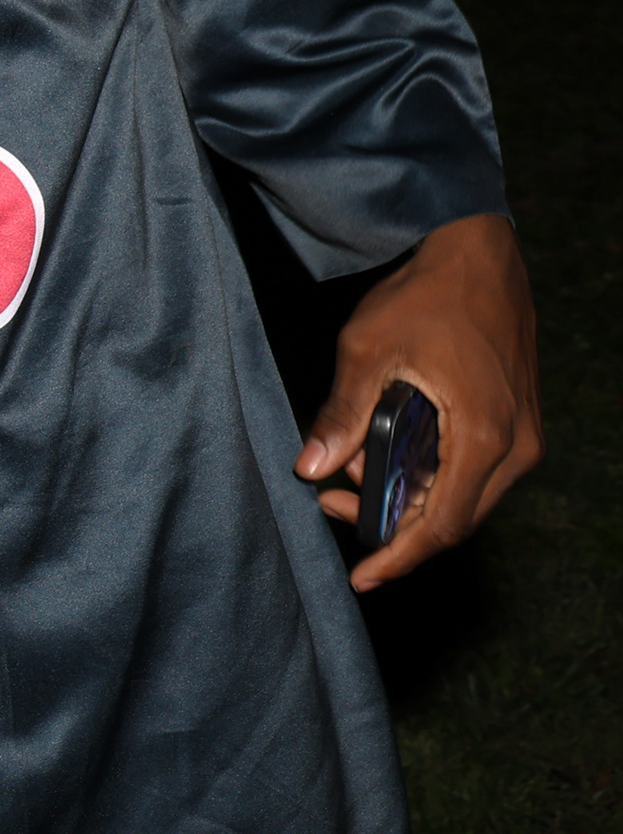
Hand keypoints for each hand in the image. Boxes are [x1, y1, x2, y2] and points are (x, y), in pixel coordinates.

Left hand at [296, 212, 537, 589]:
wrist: (479, 254)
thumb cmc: (426, 295)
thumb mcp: (369, 349)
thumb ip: (342, 413)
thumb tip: (311, 469)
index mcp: (486, 437)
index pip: (443, 526)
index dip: (398, 557)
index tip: (361, 579)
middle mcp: (516, 448)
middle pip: (454, 520)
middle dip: (392, 525)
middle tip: (332, 505)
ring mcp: (522, 437)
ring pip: (463, 498)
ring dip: (408, 497)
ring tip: (349, 473)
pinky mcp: (516, 423)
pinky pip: (473, 472)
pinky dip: (429, 475)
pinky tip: (384, 454)